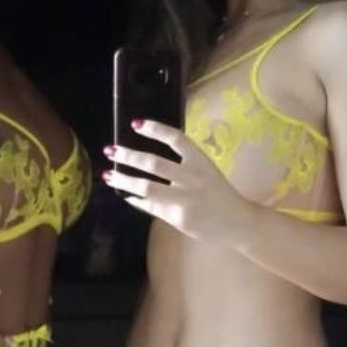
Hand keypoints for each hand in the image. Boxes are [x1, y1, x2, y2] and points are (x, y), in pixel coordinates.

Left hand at [103, 119, 255, 245]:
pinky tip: (126, 195)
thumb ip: (181, 166)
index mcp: (200, 161)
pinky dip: (135, 199)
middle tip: (111, 150)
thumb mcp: (205, 172)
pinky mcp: (178, 218)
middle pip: (154, 163)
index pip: (176, 139)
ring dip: (124, 179)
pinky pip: (151, 207)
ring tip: (108, 174)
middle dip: (129, 155)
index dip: (155, 129)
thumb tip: (146, 162)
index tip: (135, 124)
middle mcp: (192, 177)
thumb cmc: (219, 194)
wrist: (238, 222)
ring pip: (147, 187)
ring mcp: (184, 199)